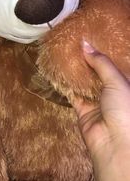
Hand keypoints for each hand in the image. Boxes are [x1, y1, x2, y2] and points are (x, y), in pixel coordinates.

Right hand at [73, 41, 129, 167]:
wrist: (115, 144)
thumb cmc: (124, 109)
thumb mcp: (116, 81)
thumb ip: (100, 62)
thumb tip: (84, 43)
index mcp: (125, 85)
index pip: (114, 65)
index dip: (104, 52)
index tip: (92, 37)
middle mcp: (112, 93)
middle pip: (98, 73)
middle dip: (88, 60)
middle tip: (74, 42)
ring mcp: (97, 103)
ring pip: (84, 83)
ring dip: (76, 70)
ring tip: (65, 51)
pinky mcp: (83, 111)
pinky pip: (73, 95)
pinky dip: (66, 84)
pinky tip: (58, 70)